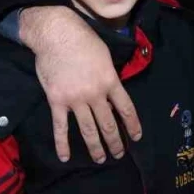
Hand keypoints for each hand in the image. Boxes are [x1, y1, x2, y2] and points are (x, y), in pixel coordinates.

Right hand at [19, 6, 141, 163]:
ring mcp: (75, 100)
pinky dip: (62, 144)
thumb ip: (110, 76)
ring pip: (88, 129)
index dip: (133, 125)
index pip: (126, 109)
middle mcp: (95, 94)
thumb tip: (113, 94)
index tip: (137, 137)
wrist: (56, 34)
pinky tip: (65, 157)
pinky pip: (60, 127)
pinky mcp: (56, 101)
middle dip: (115, 142)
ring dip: (96, 147)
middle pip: (108, 124)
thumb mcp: (106, 55)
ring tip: (101, 159)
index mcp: (110, 81)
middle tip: (119, 154)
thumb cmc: (83, 39)